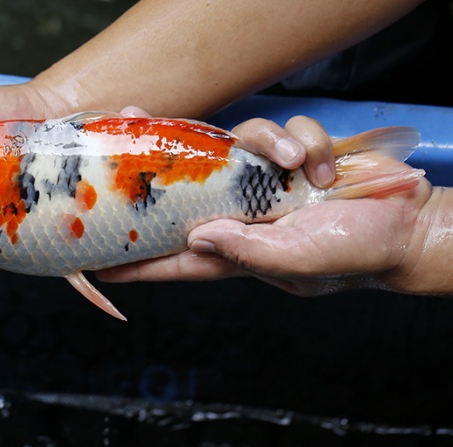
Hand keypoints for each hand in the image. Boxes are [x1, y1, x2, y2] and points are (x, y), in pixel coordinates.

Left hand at [97, 117, 433, 295]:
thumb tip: (199, 237)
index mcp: (237, 250)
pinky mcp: (292, 158)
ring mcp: (266, 184)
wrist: (406, 224)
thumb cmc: (354, 254)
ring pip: (235, 145)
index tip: (97, 262)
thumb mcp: (296, 260)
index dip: (137, 261)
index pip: (175, 258)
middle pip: (186, 187)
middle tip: (128, 128)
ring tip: (299, 161)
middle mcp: (243, 214)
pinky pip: (283, 133)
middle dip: (158, 159)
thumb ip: (246, 250)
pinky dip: (305, 140)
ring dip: (266, 143)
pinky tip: (323, 161)